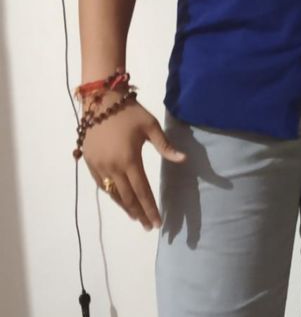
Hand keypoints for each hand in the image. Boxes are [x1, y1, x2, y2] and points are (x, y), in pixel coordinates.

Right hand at [81, 93, 186, 229]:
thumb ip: (165, 146)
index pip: (142, 191)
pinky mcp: (90, 163)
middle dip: (139, 213)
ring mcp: (99, 166)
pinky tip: (118, 199)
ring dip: (125, 207)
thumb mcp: (151, 126)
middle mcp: (113, 168)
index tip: (157, 223)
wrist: (101, 100)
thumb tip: (183, 160)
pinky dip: (111, 195)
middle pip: (127, 197)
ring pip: (113, 194)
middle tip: (147, 226)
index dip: (150, 208)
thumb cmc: (129, 112)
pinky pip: (101, 185)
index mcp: (130, 160)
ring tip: (135, 217)